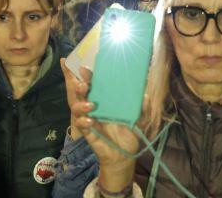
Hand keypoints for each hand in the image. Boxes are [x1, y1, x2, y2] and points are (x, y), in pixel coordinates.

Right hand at [65, 64, 141, 191]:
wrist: (125, 155)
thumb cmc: (130, 134)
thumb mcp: (141, 120)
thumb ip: (144, 109)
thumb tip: (145, 96)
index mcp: (106, 100)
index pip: (95, 84)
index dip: (89, 75)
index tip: (86, 67)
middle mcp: (95, 107)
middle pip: (81, 93)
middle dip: (79, 85)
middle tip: (85, 84)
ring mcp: (90, 119)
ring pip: (76, 107)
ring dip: (81, 104)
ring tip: (91, 105)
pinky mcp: (89, 132)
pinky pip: (81, 125)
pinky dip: (84, 122)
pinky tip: (92, 121)